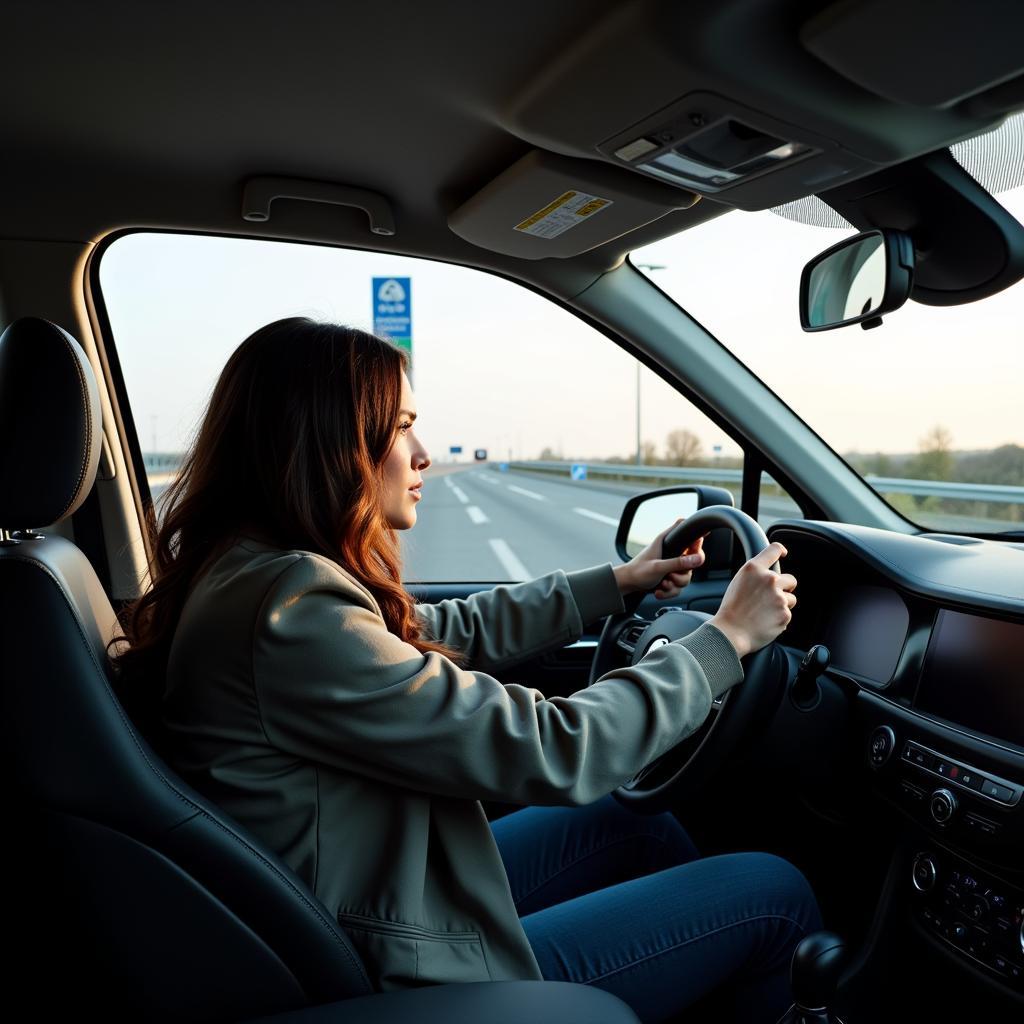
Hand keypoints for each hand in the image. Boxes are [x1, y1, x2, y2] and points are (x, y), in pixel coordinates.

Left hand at [612, 518, 705, 599]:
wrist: (627, 585)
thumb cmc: (637, 571)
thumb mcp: (658, 567)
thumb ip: (678, 563)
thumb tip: (697, 559)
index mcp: (667, 541)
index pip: (688, 534)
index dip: (697, 542)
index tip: (694, 554)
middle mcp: (672, 553)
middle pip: (692, 563)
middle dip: (682, 575)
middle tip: (670, 576)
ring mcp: (672, 566)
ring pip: (686, 578)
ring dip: (674, 585)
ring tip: (662, 584)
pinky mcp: (670, 578)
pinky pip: (678, 587)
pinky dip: (669, 592)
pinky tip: (659, 590)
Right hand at [709, 542, 796, 658]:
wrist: (730, 633)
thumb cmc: (731, 610)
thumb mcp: (738, 582)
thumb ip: (756, 576)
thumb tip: (770, 576)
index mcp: (754, 569)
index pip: (774, 549)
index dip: (781, 551)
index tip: (783, 554)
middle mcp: (769, 579)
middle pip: (790, 579)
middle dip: (785, 588)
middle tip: (771, 598)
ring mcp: (778, 597)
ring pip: (791, 599)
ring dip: (782, 605)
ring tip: (764, 613)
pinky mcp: (785, 614)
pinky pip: (787, 614)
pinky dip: (779, 619)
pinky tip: (764, 622)